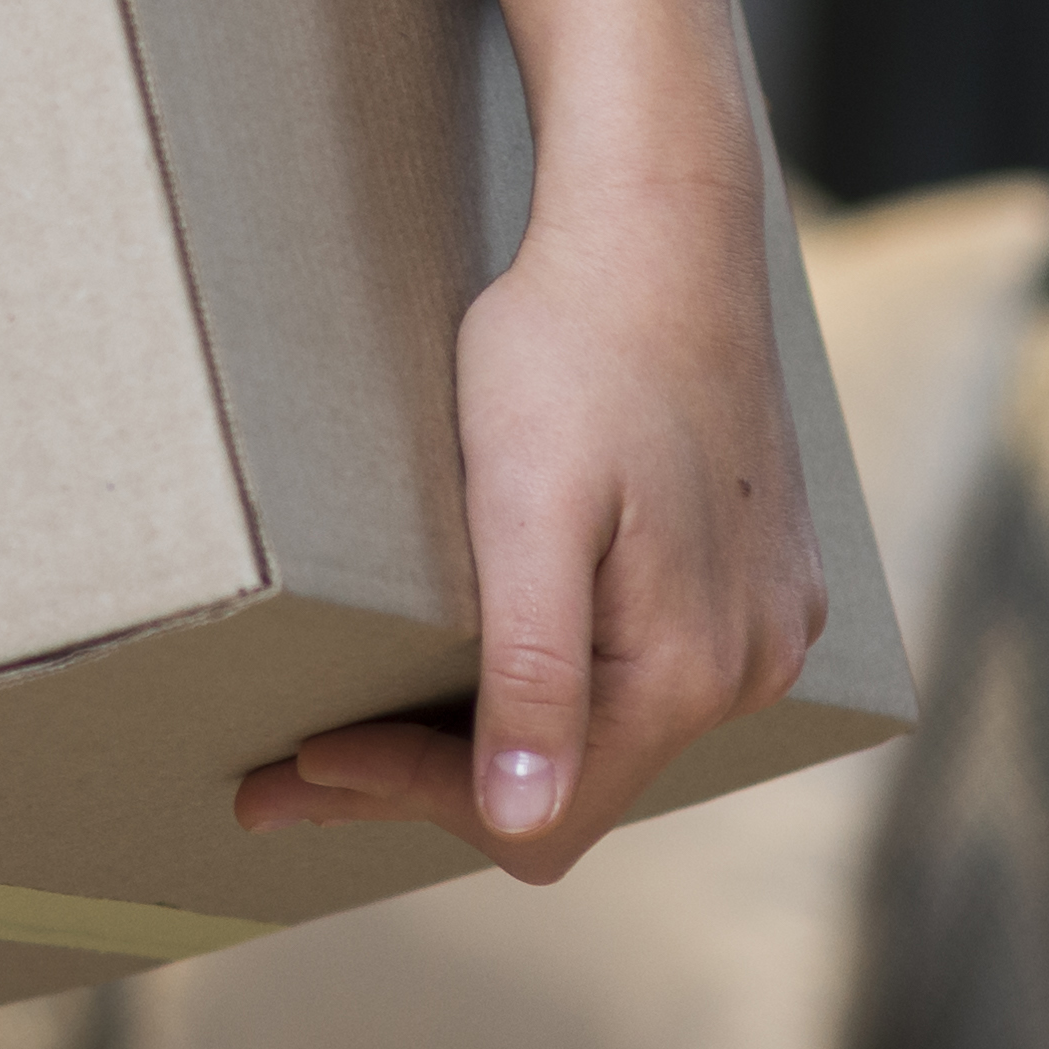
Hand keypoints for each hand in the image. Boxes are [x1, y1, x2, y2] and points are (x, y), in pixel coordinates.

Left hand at [232, 0, 825, 880]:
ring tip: (357, 723)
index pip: (535, 816)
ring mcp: (766, 625)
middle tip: (282, 776)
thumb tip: (522, 827)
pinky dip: (550, 683)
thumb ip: (531, 673)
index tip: (297, 759)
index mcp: (694, 671)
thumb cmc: (570, 348)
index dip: (408, 794)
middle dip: (423, 783)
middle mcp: (752, 670)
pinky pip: (642, 672)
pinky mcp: (758, 577)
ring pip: (605, 735)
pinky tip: (472, 657)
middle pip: (570, 788)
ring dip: (484, 738)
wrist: (660, 221)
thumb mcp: (526, 506)